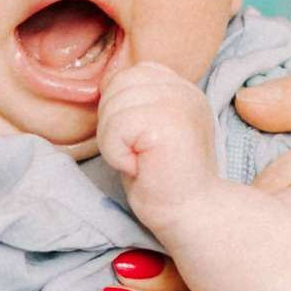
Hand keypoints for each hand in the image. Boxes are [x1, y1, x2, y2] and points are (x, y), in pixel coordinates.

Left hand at [95, 61, 217, 227]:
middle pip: (118, 84)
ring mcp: (179, 103)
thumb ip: (134, 101)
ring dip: (114, 141)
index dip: (122, 109)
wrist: (189, 216)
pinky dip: (116, 153)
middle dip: (114, 124)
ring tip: (139, 161)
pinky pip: (114, 127)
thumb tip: (102, 87)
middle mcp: (186, 89)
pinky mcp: (167, 122)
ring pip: (112, 105)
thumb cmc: (162, 180)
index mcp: (183, 88)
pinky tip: (139, 167)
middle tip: (138, 154)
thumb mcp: (147, 130)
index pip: (131, 74)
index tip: (141, 142)